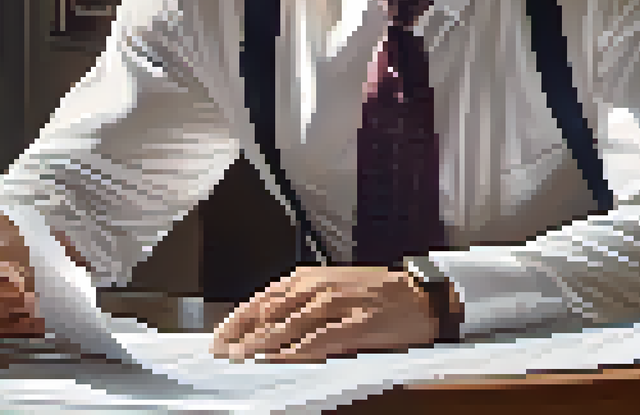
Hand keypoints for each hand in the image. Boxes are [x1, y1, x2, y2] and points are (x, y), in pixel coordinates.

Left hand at [209, 266, 440, 362]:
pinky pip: (320, 339)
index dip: (237, 319)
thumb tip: (264, 327)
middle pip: (269, 312)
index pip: (262, 299)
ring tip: (241, 358)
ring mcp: (338, 304)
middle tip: (221, 352)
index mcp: (309, 279)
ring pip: (289, 325)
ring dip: (262, 343)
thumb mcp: (332, 289)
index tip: (219, 336)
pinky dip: (297, 350)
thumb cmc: (376, 294)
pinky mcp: (357, 323)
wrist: (420, 294)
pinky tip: (281, 360)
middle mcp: (319, 287)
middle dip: (241, 334)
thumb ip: (300, 305)